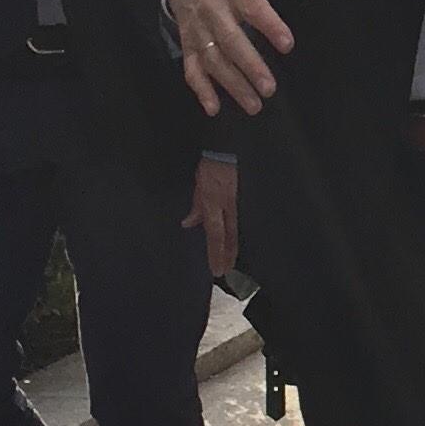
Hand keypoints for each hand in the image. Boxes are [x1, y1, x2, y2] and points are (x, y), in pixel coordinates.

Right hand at [168, 0, 332, 116]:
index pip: (254, 8)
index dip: (270, 26)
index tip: (287, 45)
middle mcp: (215, 12)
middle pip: (231, 40)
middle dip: (249, 65)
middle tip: (270, 89)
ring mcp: (199, 30)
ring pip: (213, 59)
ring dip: (231, 83)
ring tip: (254, 105)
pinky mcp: (189, 45)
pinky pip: (191, 68)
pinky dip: (201, 89)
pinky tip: (213, 108)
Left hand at [184, 154, 239, 276]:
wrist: (224, 153)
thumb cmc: (209, 169)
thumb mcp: (198, 187)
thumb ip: (195, 207)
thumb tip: (188, 224)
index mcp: (213, 205)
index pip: (215, 235)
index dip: (216, 253)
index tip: (217, 269)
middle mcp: (226, 208)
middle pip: (228, 238)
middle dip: (227, 256)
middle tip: (225, 272)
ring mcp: (234, 205)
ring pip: (233, 232)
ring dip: (231, 249)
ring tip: (230, 262)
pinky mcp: (236, 202)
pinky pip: (233, 223)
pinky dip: (232, 235)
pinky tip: (231, 242)